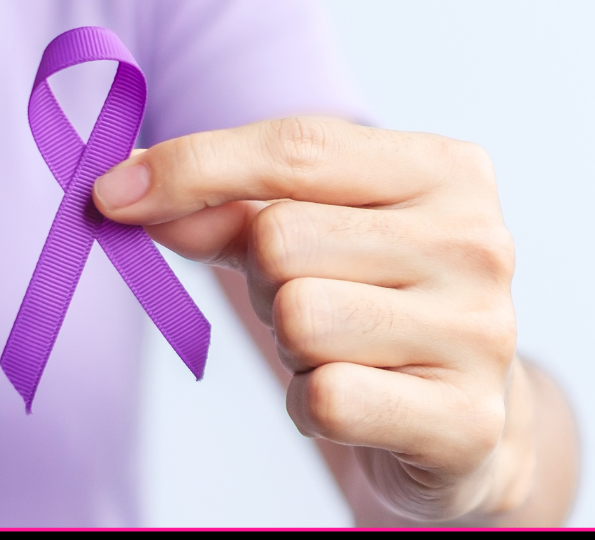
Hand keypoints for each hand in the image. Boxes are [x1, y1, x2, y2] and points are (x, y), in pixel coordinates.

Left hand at [93, 117, 541, 521]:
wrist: (465, 420)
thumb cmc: (373, 304)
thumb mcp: (305, 238)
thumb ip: (222, 209)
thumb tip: (123, 191)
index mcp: (446, 171)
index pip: (297, 148)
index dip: (191, 167)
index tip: (114, 194)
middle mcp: (477, 242)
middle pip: (281, 239)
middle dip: (264, 280)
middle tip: (305, 301)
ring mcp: (480, 332)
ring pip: (298, 319)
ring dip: (291, 348)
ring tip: (337, 352)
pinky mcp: (464, 420)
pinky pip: (326, 398)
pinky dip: (311, 406)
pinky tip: (354, 403)